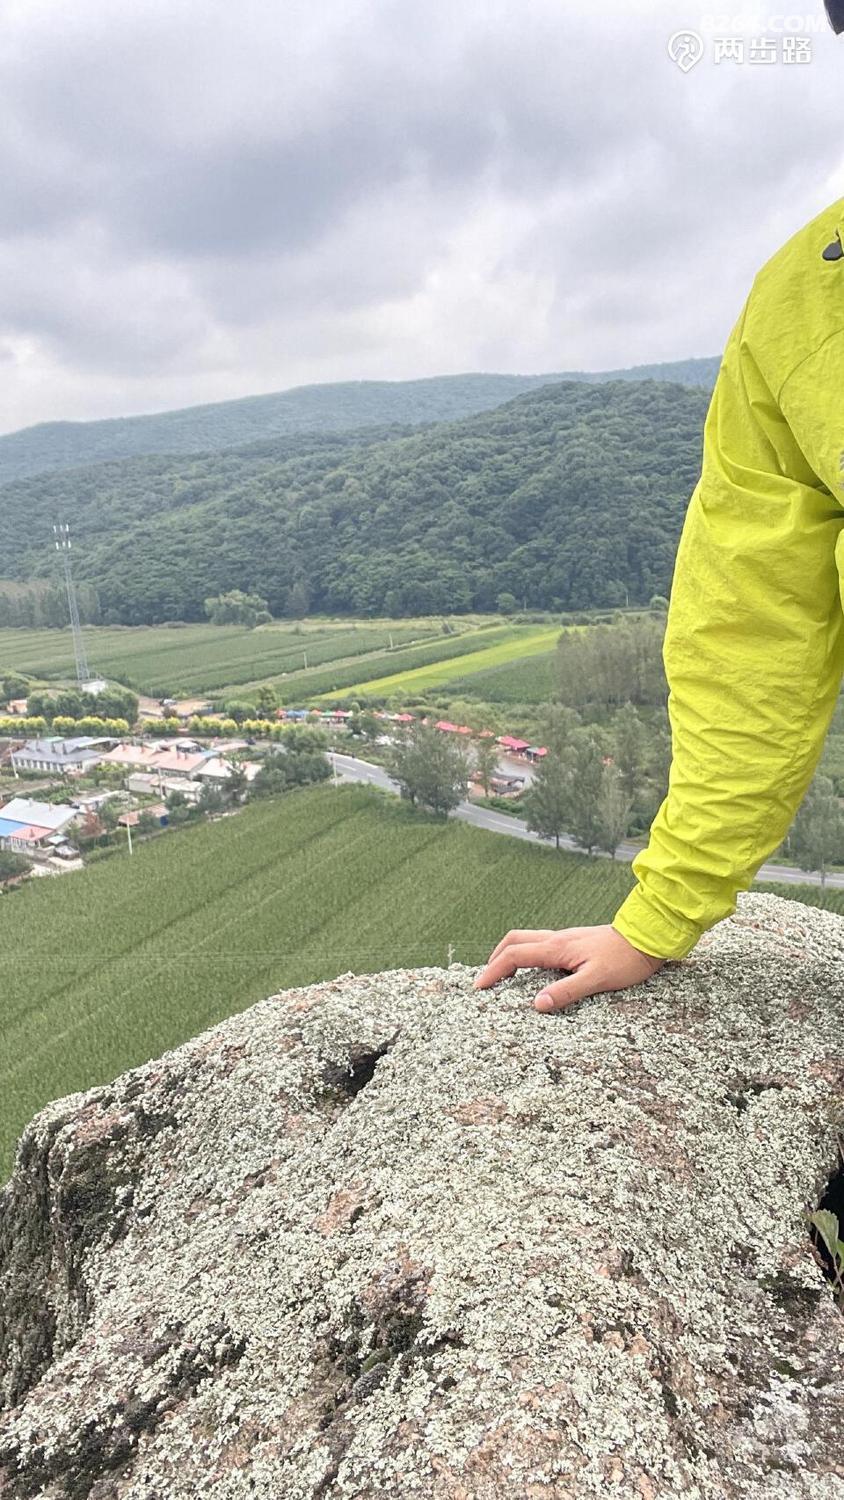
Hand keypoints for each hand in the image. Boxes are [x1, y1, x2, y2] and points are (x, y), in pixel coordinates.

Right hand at [472, 924, 665, 1012]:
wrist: (648, 937)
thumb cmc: (625, 960)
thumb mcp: (597, 980)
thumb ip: (566, 991)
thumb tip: (536, 1004)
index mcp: (557, 948)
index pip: (514, 955)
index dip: (493, 971)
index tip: (479, 987)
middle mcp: (557, 939)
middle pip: (514, 941)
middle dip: (495, 959)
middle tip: (486, 980)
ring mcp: (565, 939)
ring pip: (527, 939)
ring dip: (510, 954)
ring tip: (504, 975)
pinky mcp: (575, 942)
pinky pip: (541, 944)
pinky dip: (526, 954)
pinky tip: (534, 970)